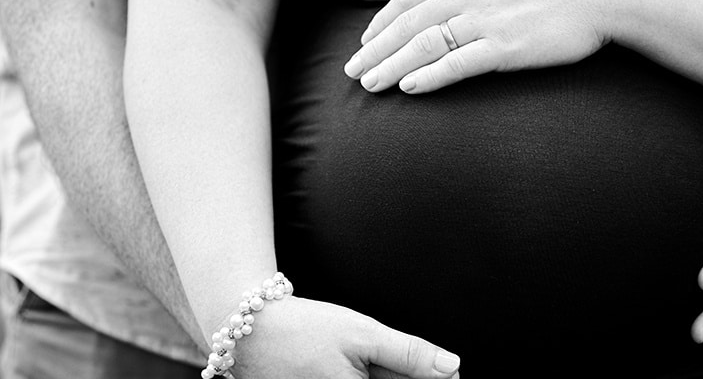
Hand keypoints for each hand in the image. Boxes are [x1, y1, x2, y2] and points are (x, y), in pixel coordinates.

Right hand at [228, 297, 460, 378]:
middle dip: (400, 374)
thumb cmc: (304, 328)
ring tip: (352, 355)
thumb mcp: (363, 333)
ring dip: (377, 374)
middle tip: (392, 356)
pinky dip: (357, 376)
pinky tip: (347, 364)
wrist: (249, 329)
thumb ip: (409, 354)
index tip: (447, 372)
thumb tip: (453, 368)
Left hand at [343, 0, 613, 93]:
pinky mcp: (503, 45)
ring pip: (423, 44)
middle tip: (353, 71)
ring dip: (392, 66)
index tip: (365, 42)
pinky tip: (409, 88)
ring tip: (371, 84)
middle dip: (375, 49)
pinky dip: (429, 76)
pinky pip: (456, 63)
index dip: (382, 21)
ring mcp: (484, 19)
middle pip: (407, 23)